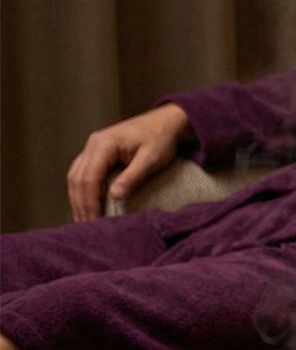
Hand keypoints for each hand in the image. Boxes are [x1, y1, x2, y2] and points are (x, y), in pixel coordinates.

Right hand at [66, 104, 192, 221]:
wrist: (166, 122)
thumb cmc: (161, 138)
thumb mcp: (152, 158)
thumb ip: (133, 176)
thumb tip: (115, 197)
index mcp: (104, 144)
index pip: (89, 178)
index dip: (89, 202)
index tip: (94, 221)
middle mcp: (93, 144)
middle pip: (77, 178)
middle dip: (80, 204)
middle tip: (85, 227)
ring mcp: (92, 147)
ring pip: (75, 176)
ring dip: (77, 199)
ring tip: (82, 221)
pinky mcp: (96, 152)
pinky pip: (81, 173)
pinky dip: (81, 190)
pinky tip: (85, 205)